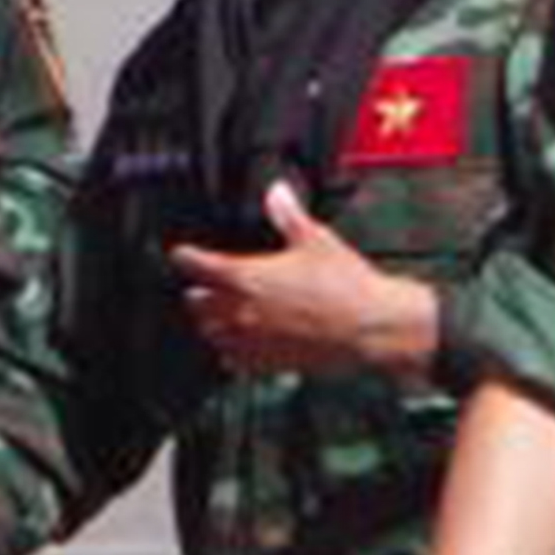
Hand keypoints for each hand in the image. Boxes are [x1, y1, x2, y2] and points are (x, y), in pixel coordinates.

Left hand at [175, 181, 446, 381]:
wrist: (372, 327)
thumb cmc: (346, 284)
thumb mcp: (315, 240)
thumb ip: (288, 215)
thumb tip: (276, 192)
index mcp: (246, 277)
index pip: (198, 265)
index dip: (187, 257)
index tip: (182, 254)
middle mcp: (242, 311)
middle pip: (197, 304)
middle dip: (197, 294)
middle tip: (201, 287)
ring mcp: (254, 340)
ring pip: (212, 334)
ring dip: (211, 324)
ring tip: (216, 317)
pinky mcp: (270, 362)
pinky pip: (235, 362)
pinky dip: (231, 353)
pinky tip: (238, 348)